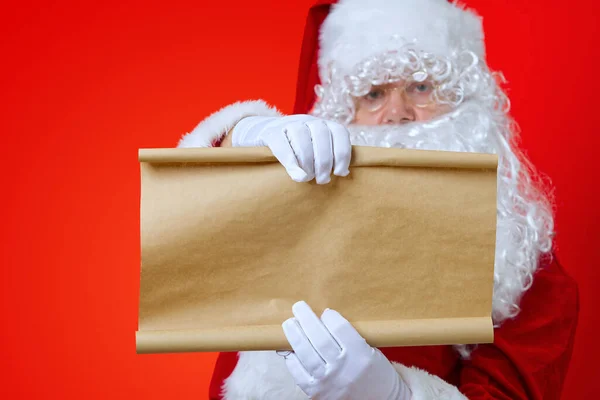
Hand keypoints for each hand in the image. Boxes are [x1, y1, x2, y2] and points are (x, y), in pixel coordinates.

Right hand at [231, 115, 351, 183]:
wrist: (259, 135)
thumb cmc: (292, 150)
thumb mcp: (312, 150)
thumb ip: (327, 158)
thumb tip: (344, 172)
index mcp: (322, 124)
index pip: (339, 132)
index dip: (342, 153)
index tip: (340, 173)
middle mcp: (307, 120)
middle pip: (322, 135)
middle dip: (325, 161)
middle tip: (322, 180)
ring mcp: (288, 123)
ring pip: (302, 137)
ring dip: (308, 161)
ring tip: (308, 178)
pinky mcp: (270, 132)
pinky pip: (282, 144)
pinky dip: (291, 161)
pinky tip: (297, 175)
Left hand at [281, 301, 410, 399]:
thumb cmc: (374, 372)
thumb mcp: (370, 350)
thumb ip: (349, 337)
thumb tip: (322, 319)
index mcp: (361, 355)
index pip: (339, 328)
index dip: (329, 316)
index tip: (326, 312)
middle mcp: (343, 369)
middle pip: (319, 339)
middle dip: (306, 319)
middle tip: (299, 307)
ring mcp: (328, 382)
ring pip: (306, 354)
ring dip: (294, 336)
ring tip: (290, 323)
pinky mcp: (316, 393)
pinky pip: (298, 373)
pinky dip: (292, 359)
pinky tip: (290, 349)